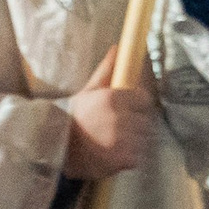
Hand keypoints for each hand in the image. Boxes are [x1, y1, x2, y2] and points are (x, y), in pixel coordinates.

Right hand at [61, 53, 153, 180]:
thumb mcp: (87, 93)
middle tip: (120, 126)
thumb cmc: (76, 120)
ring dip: (135, 138)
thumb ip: (105, 71)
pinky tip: (115, 151)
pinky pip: (140, 154)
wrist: (62, 152)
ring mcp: (124, 140)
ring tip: (116, 140)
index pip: (144, 98)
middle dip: (136, 121)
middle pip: (146, 118)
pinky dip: (132, 154)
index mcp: (112, 99)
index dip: (137, 104)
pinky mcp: (126, 159)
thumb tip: (117, 49)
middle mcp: (120, 118)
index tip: (129, 108)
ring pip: (144, 136)